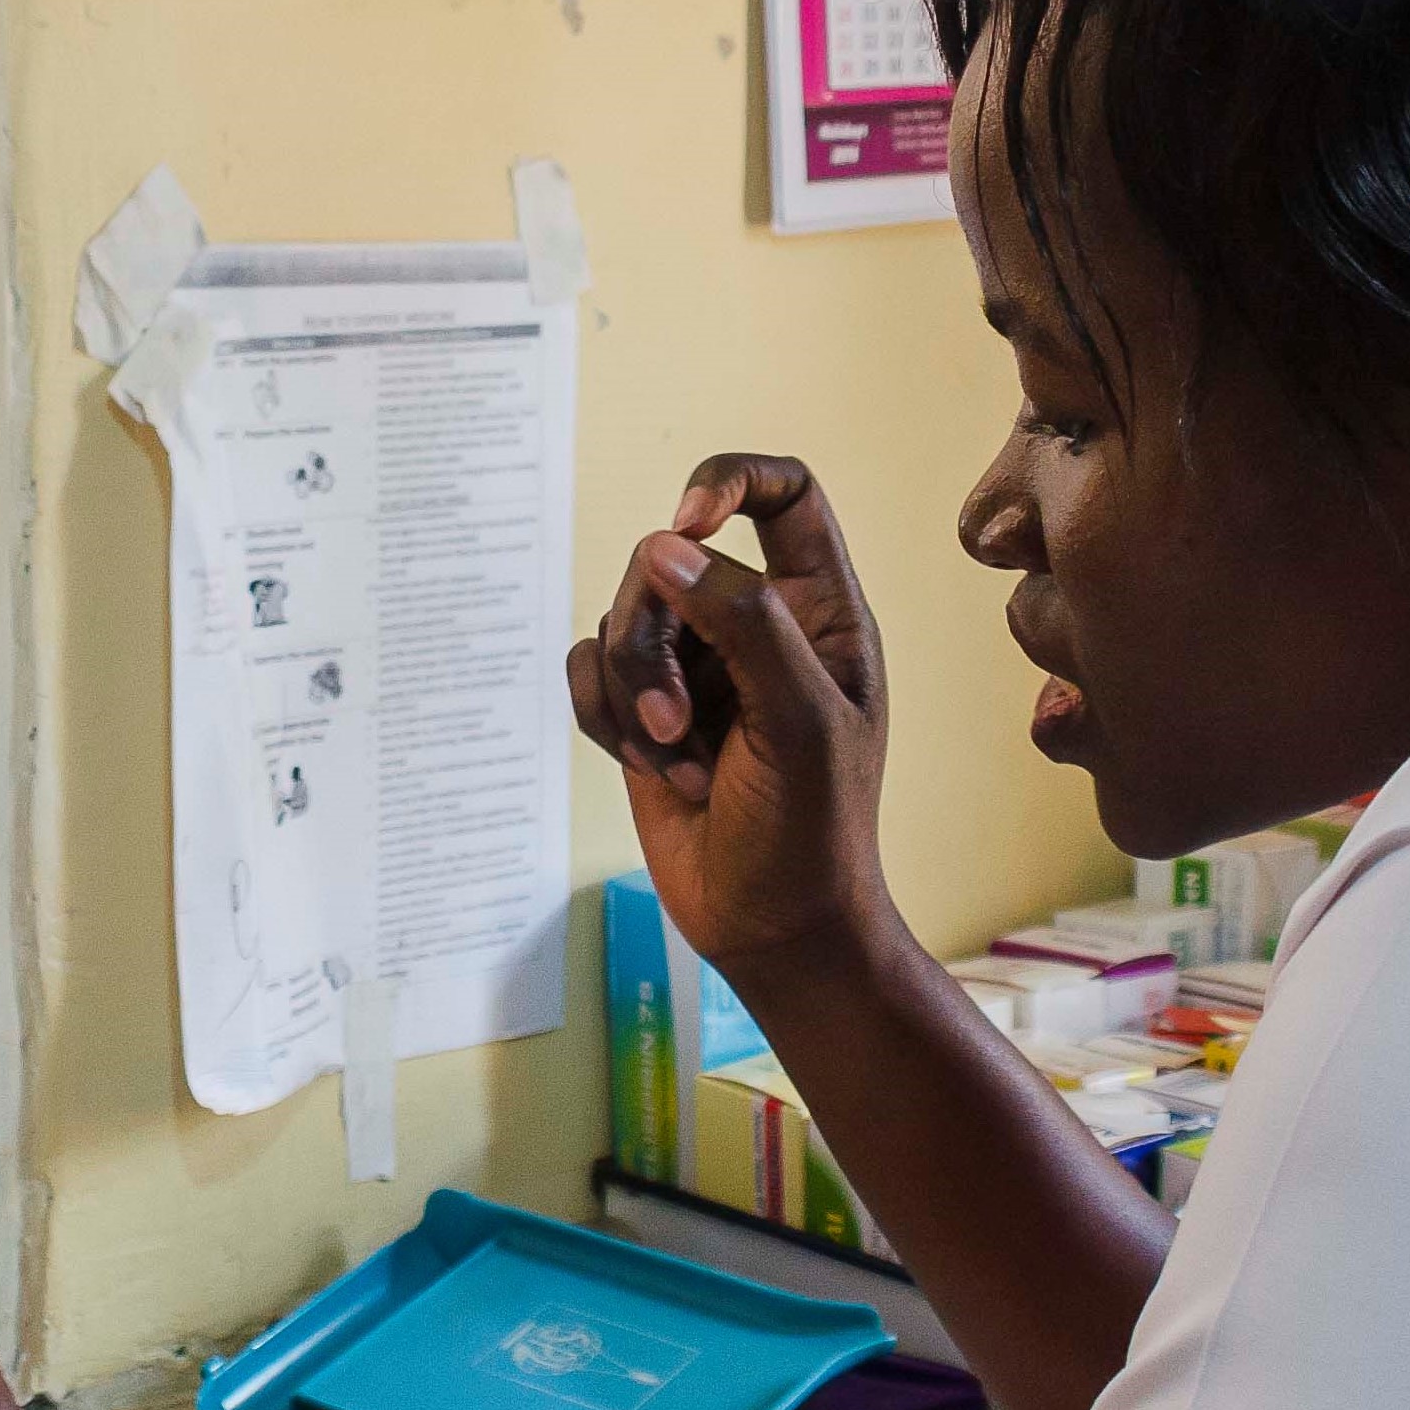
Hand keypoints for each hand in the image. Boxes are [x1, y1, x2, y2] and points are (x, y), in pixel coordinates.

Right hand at [566, 454, 897, 978]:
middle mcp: (756, 624)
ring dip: (634, 693)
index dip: (728, 483)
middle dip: (656, 642)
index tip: (686, 525)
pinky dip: (605, 716)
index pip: (784, 493)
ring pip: (622, 617)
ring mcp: (698, 666)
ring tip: (677, 760)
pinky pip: (590, 668)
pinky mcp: (645, 709)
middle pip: (671, 560)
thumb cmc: (813, 830)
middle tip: (680, 723)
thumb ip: (743, 622)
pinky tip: (651, 767)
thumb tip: (666, 546)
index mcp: (819, 610)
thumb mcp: (799, 720)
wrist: (772, 926)